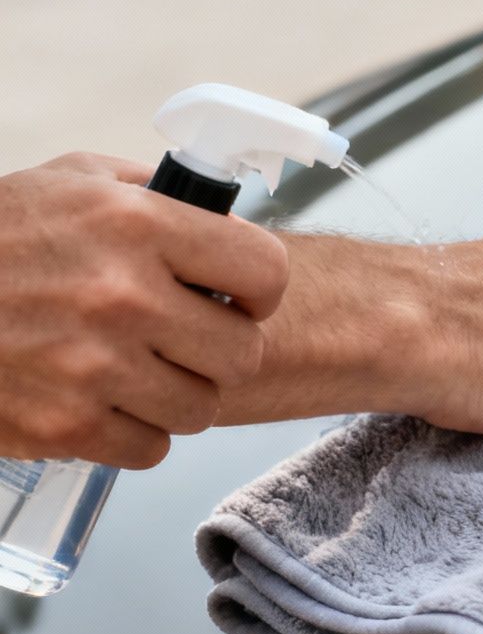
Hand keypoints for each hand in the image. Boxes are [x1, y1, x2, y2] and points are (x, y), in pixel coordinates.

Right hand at [0, 155, 286, 468]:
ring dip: (175, 394)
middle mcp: (122, 294)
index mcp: (135, 224)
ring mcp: (94, 366)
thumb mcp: (68, 185)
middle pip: (244, 352)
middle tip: (178, 340)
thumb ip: (152, 194)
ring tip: (132, 369)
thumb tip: (223, 213)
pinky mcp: (66, 426)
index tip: (236, 297)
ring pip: (202, 407)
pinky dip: (131, 432)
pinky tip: (99, 400)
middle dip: (217, 348)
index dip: (256, 290)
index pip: (265, 271)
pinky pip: (152, 448)